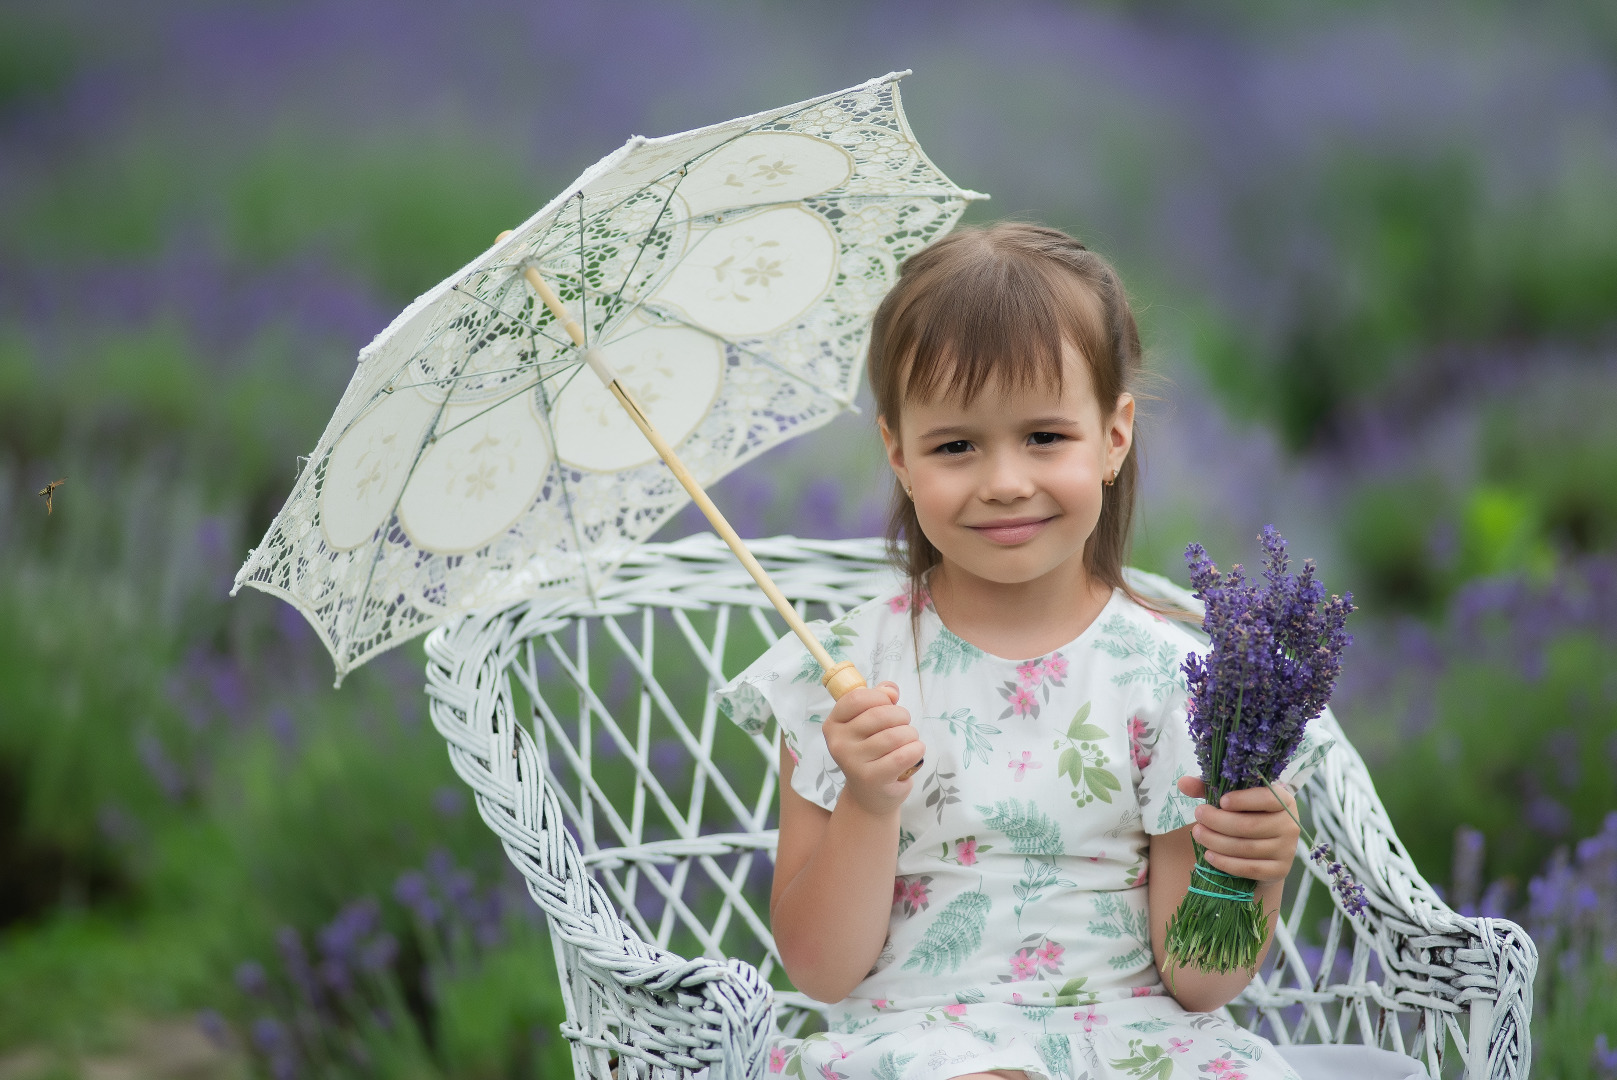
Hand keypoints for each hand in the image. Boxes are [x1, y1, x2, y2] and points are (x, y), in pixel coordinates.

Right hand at [823, 682, 924, 816]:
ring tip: (911, 740)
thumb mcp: (870, 723)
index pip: (857, 698)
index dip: (880, 697)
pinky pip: (902, 756)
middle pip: (879, 715)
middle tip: (905, 724)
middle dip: (901, 715)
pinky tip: (916, 751)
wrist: (869, 795)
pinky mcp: (871, 778)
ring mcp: (852, 762)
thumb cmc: (872, 752)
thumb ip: (879, 699)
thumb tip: (891, 689)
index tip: (890, 704)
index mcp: (834, 724)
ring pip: (894, 735)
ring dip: (911, 734)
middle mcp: (838, 743)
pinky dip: (916, 749)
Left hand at [1176, 776, 1299, 885]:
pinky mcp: (1279, 870)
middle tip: (1198, 816)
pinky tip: (1209, 855)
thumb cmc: (1246, 816)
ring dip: (1217, 842)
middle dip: (1218, 822)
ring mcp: (1287, 850)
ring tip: (1198, 834)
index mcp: (1283, 800)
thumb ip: (1209, 788)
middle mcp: (1289, 825)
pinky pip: (1249, 868)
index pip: (1268, 798)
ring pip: (1246, 848)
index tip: (1221, 801)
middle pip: (1250, 825)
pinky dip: (1226, 863)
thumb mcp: (1231, 799)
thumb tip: (1183, 783)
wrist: (1265, 852)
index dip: (1244, 800)